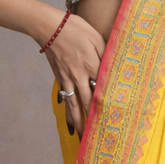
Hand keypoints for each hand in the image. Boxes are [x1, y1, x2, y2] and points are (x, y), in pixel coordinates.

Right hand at [44, 11, 105, 136]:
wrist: (49, 27)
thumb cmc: (75, 29)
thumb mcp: (96, 38)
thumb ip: (106, 54)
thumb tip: (114, 69)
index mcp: (91, 65)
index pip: (102, 89)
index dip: (108, 104)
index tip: (115, 118)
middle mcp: (79, 76)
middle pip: (87, 103)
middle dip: (93, 120)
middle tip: (98, 135)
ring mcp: (67, 79)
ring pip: (74, 105)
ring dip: (79, 122)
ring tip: (82, 136)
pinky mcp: (59, 78)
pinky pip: (65, 99)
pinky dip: (68, 112)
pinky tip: (70, 122)